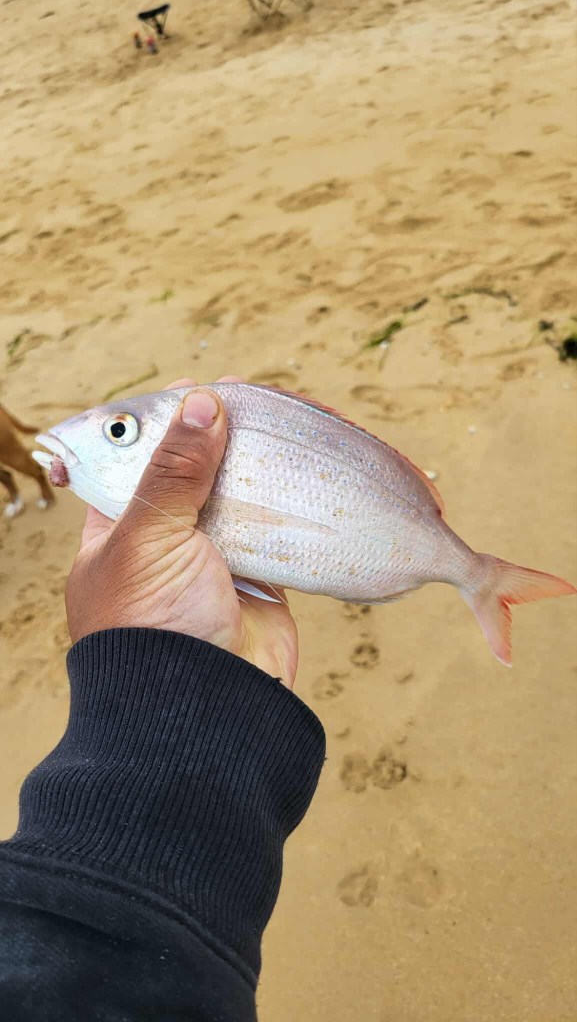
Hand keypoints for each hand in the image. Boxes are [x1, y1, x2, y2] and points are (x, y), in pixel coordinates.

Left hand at [65, 377, 297, 686]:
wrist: (206, 712)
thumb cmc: (154, 627)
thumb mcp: (150, 539)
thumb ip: (175, 471)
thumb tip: (203, 401)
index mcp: (119, 529)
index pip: (137, 460)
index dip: (166, 423)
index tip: (199, 390)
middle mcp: (165, 540)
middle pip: (195, 472)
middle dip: (223, 438)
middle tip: (254, 401)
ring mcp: (214, 559)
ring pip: (240, 497)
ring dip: (262, 465)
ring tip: (286, 424)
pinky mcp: (259, 578)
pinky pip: (276, 530)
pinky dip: (292, 504)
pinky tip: (308, 470)